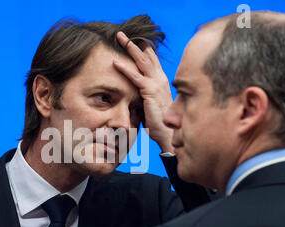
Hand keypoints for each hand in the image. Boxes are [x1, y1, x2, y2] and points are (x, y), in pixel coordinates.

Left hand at [114, 31, 174, 152]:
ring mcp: (156, 84)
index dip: (143, 50)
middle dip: (135, 43)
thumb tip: (135, 98)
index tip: (134, 40)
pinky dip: (124, 68)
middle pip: (147, 55)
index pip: (152, 61)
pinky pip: (135, 77)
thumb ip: (145, 98)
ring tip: (119, 38)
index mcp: (161, 82)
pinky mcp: (150, 91)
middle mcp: (161, 79)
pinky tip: (115, 62)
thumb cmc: (161, 124)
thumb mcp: (152, 106)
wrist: (169, 134)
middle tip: (122, 34)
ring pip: (142, 60)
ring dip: (130, 47)